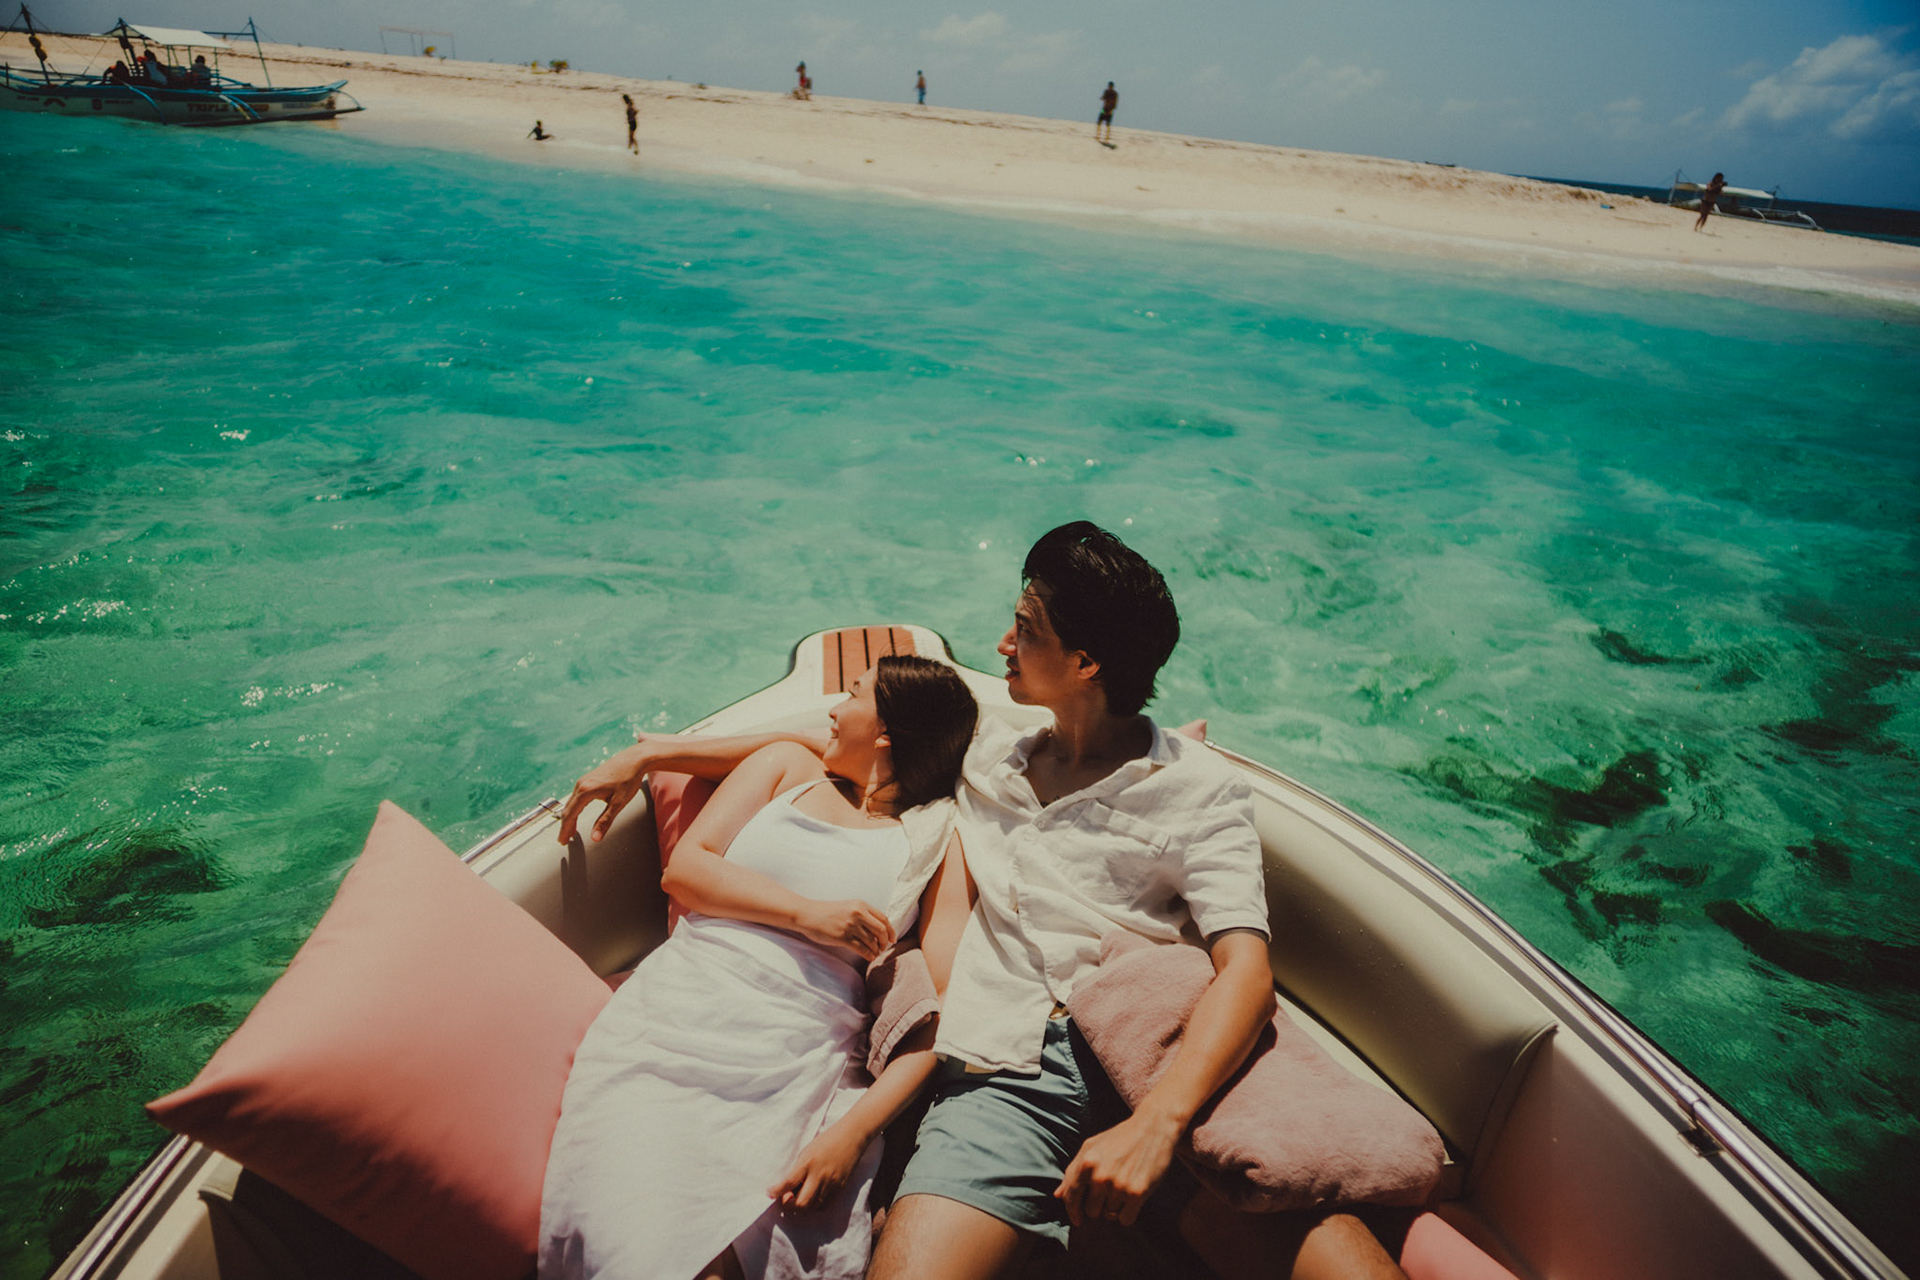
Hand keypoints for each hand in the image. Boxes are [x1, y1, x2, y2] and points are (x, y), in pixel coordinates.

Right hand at [556, 746, 649, 844]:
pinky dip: (574, 809)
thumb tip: (595, 839)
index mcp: (586, 791)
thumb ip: (605, 821)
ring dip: (569, 818)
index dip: (565, 830)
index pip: (570, 815)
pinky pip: (576, 797)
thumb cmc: (628, 780)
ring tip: (570, 832)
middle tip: (563, 841)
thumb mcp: (618, 803)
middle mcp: (581, 785)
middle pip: (568, 809)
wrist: (634, 759)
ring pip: (571, 803)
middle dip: (565, 826)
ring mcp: (583, 781)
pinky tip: (577, 815)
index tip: (563, 842)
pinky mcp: (588, 779)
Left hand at [769, 1121, 870, 1211]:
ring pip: (812, 1207)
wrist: (852, 1136)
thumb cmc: (826, 1141)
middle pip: (801, 1204)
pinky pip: (825, 1206)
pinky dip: (815, 1205)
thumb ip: (798, 1170)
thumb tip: (787, 1189)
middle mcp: (820, 1176)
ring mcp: (831, 1184)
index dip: (776, 1191)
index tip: (769, 1193)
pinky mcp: (841, 1188)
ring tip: (798, 1197)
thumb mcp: (807, 1151)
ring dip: (802, 1206)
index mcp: (808, 1163)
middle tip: (785, 1200)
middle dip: (789, 1206)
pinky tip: (812, 1197)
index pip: (788, 1183)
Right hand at [794, 899, 894, 960]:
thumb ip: (863, 914)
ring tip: (875, 953)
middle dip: (885, 942)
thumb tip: (879, 929)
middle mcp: (857, 913)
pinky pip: (861, 949)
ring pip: (872, 941)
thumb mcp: (848, 906)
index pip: (883, 919)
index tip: (893, 939)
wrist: (808, 914)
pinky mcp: (842, 937)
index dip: (891, 931)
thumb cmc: (828, 911)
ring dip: (876, 950)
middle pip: (881, 930)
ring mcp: (850, 925)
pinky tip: (869, 957)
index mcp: (861, 905)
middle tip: (883, 948)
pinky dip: (868, 955)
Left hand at [1053, 1107, 1182, 1227]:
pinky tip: (1132, 1199)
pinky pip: (1126, 1219)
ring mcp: (1118, 1186)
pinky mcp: (1137, 1194)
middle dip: (1098, 1206)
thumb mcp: (1092, 1147)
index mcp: (1086, 1162)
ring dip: (1115, 1208)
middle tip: (1110, 1192)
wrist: (1154, 1127)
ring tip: (1123, 1189)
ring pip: (1109, 1215)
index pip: (1071, 1197)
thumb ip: (1073, 1170)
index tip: (1077, 1220)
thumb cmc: (1121, 1137)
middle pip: (1091, 1210)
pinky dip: (1128, 1214)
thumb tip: (1058, 1195)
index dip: (1072, 1212)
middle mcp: (1099, 1176)